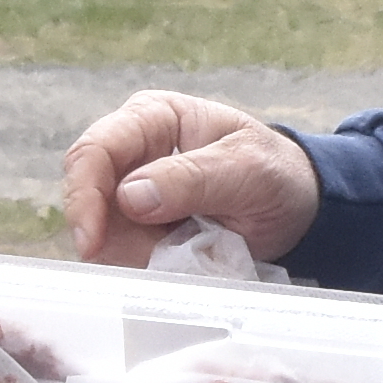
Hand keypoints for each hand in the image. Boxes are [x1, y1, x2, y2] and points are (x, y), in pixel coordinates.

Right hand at [61, 91, 321, 268]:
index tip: (93, 243)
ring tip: (188, 250)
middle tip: (154, 257)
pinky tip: (180, 258)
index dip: (85, 195)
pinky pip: (121, 253)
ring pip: (101, 232)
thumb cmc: (275, 173)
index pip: (95, 150)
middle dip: (112, 234)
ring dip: (136, 253)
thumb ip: (192, 178)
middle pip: (87, 195)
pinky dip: (145, 264)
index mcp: (152, 117)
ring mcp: (131, 193)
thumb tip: (129, 197)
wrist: (296, 207)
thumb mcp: (247, 169)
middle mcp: (131, 152)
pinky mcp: (138, 229)